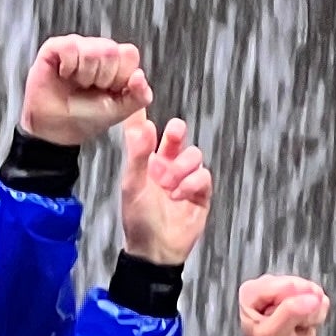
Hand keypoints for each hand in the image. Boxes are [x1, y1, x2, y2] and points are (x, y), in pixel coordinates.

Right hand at [19, 33, 150, 147]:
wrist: (58, 127)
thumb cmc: (86, 116)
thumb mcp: (121, 110)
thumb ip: (140, 96)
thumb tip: (139, 76)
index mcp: (117, 63)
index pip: (129, 53)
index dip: (121, 75)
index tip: (111, 90)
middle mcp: (98, 51)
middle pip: (111, 50)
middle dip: (102, 77)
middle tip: (92, 88)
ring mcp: (78, 46)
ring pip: (92, 51)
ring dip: (85, 75)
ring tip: (78, 83)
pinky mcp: (55, 47)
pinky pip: (69, 48)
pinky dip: (67, 67)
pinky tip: (64, 75)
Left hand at [115, 114, 212, 263]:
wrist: (156, 250)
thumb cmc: (138, 219)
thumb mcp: (131, 185)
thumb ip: (137, 155)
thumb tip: (144, 124)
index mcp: (146, 162)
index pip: (145, 131)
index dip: (144, 112)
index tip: (141, 86)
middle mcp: (166, 166)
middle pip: (177, 138)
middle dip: (177, 134)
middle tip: (174, 133)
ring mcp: (185, 179)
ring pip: (193, 156)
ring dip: (182, 169)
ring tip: (169, 187)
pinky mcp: (201, 193)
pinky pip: (204, 176)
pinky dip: (192, 184)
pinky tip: (180, 197)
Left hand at [235, 271, 326, 335]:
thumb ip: (290, 313)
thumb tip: (313, 298)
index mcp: (252, 292)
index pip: (285, 286)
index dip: (293, 305)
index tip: (288, 323)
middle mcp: (268, 288)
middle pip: (300, 288)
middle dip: (303, 309)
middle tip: (292, 327)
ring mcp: (286, 293)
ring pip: (313, 293)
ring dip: (311, 314)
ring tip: (297, 328)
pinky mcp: (302, 299)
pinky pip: (321, 300)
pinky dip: (317, 316)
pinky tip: (304, 325)